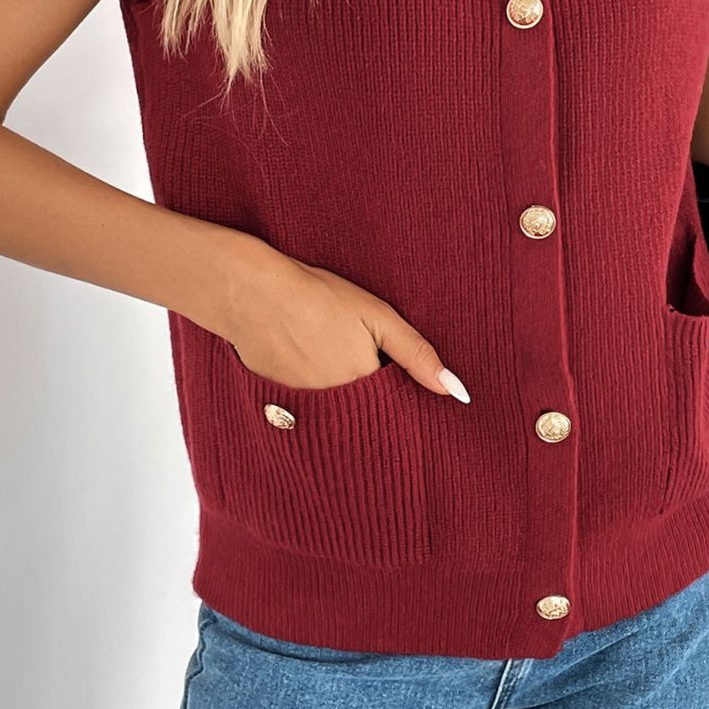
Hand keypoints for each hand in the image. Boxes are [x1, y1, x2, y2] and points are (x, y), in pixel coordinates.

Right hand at [215, 238, 467, 399]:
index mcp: (366, 386)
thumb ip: (416, 354)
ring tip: (325, 352)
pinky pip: (310, 413)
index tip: (387, 369)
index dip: (395, 388)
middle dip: (369, 395)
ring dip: (341, 396)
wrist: (252, 294)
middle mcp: (338, 409)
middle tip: (347, 350)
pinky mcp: (281, 408)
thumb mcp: (377, 317)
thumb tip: (456, 391)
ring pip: (339, 415)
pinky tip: (305, 361)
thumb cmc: (318, 297)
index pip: (396, 406)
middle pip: (368, 414)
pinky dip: (314, 396)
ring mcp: (306, 412)